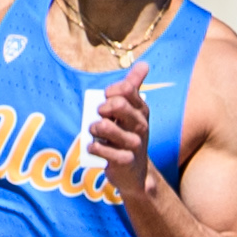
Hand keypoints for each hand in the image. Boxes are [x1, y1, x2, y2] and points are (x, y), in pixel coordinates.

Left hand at [85, 61, 153, 195]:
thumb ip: (134, 87)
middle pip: (117, 104)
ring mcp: (134, 144)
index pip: (125, 89)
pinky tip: (94, 148)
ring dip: (93, 128)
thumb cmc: (128, 136)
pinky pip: (100, 148)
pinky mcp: (124, 160)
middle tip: (99, 117)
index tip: (106, 100)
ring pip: (105, 126)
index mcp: (142, 110)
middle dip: (102, 108)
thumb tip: (144, 64)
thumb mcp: (133, 112)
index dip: (110, 92)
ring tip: (95, 133)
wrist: (134, 173)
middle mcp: (140, 125)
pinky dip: (92, 147)